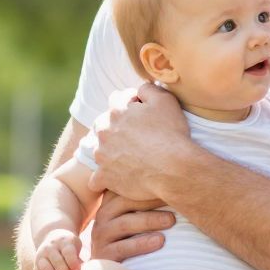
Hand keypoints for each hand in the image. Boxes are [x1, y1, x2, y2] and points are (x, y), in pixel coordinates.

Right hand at [33, 230, 82, 269]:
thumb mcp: (76, 247)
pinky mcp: (36, 263)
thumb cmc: (70, 247)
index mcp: (64, 241)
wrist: (54, 238)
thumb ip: (79, 259)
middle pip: (57, 261)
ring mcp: (41, 254)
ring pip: (45, 268)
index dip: (72, 262)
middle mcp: (51, 247)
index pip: (67, 252)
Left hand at [87, 84, 191, 199]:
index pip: (115, 99)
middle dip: (114, 127)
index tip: (140, 113)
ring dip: (109, 152)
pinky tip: (116, 179)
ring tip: (128, 158)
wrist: (174, 169)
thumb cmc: (171, 134)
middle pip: (102, 124)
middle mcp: (105, 131)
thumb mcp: (166, 101)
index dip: (129, 104)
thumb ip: (148, 89)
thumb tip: (139, 89)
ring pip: (98, 150)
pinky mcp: (105, 177)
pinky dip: (104, 179)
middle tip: (133, 136)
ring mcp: (102, 155)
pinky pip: (96, 180)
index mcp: (117, 111)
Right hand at [88, 190, 174, 262]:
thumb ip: (145, 199)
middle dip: (151, 200)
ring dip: (150, 220)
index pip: (127, 188)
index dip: (149, 185)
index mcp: (111, 202)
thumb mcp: (137, 215)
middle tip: (175, 199)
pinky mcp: (103, 255)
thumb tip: (175, 182)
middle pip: (126, 202)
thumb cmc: (133, 237)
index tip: (172, 182)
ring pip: (125, 223)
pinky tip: (160, 241)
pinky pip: (123, 248)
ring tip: (171, 220)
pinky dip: (142, 243)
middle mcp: (103, 216)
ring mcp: (100, 235)